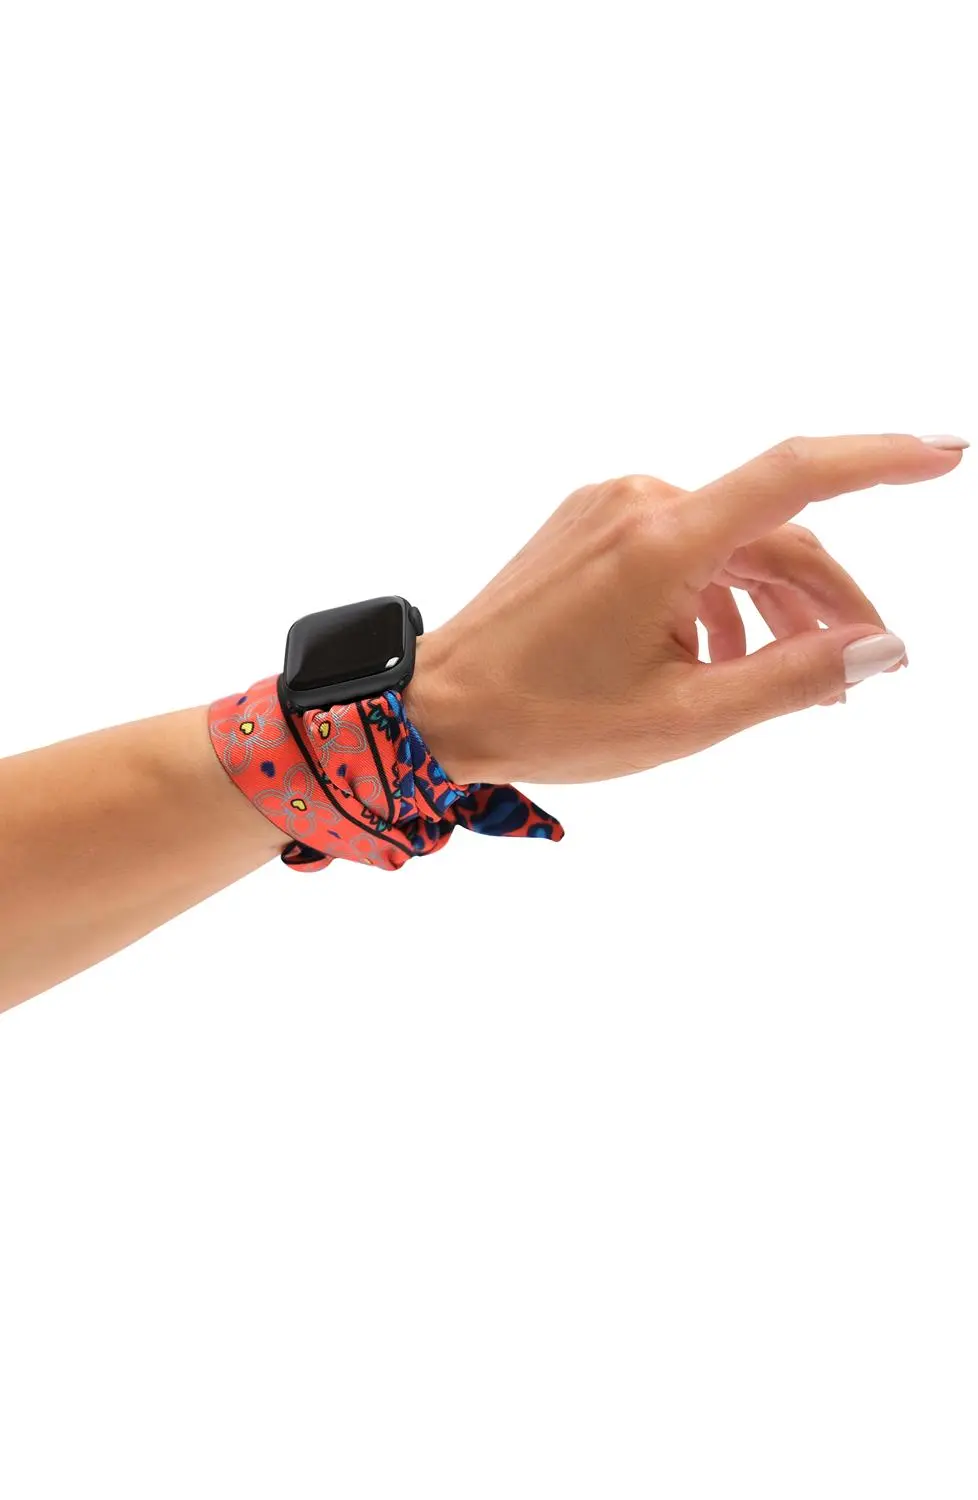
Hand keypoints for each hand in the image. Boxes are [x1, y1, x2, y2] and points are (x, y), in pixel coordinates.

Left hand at [404, 434, 966, 784]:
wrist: (437, 708)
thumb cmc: (548, 718)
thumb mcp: (686, 718)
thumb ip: (793, 679)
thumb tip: (882, 648)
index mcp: (663, 540)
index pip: (797, 476)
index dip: (881, 461)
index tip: (946, 457)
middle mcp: (640, 501)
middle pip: (773, 532)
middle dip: (825, 599)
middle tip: (859, 671)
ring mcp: (609, 508)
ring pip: (729, 541)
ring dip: (772, 602)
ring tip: (795, 678)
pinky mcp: (590, 524)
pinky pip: (682, 544)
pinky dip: (719, 592)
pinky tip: (723, 653)